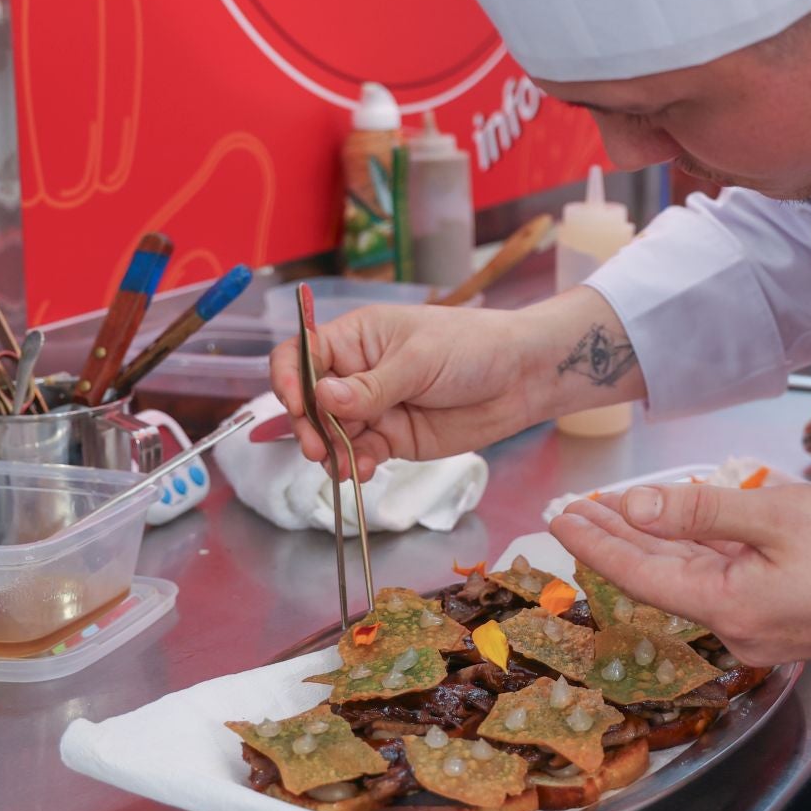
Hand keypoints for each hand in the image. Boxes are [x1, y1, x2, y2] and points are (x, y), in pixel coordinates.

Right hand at [268, 304, 533, 477]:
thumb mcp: (419, 360)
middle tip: (318, 447)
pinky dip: (355, 465)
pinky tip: (363, 471)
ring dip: (330, 452)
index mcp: (356, 338)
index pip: (302, 355)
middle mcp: (357, 373)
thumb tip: (322, 397)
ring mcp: (373, 408)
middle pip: (309, 402)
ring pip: (331, 434)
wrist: (521, 378)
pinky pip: (360, 455)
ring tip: (344, 465)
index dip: (289, 379)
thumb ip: (371, 385)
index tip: (294, 404)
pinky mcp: (392, 438)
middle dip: (308, 426)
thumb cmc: (472, 348)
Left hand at [548, 481, 810, 665]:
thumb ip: (701, 512)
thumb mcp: (779, 515)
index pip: (639, 573)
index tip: (558, 516)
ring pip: (692, 579)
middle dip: (615, 540)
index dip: (595, 542)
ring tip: (611, 513)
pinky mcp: (782, 620)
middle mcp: (736, 631)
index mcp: (728, 609)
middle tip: (571, 509)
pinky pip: (724, 582)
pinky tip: (680, 529)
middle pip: (660, 578)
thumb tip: (634, 507)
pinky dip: (696, 553)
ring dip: (653, 544)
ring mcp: (759, 630)